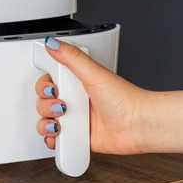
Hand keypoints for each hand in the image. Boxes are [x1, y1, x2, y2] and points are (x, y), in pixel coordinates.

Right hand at [34, 37, 144, 154]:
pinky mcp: (77, 137)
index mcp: (76, 82)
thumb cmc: (125, 99)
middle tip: (61, 105)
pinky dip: (52, 139)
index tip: (53, 88)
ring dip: (46, 123)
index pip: (48, 82)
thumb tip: (52, 42)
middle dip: (45, 105)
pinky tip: (59, 135)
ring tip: (61, 122)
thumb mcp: (94, 73)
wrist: (139, 126)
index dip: (44, 86)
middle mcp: (74, 100)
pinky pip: (56, 139)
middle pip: (43, 102)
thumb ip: (71, 57)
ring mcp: (75, 119)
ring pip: (45, 121)